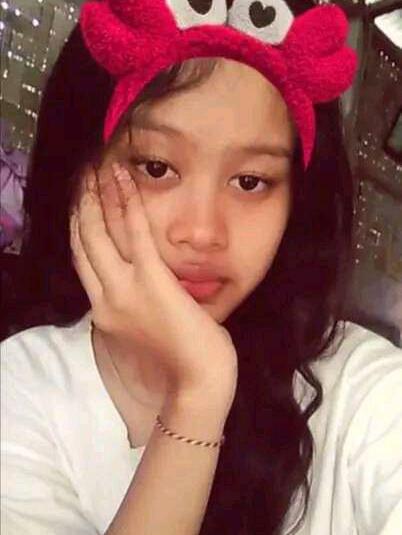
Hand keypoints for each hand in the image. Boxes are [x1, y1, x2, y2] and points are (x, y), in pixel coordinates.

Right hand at [69, 160, 237, 408]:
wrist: (198, 379)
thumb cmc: (180, 356)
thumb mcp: (145, 327)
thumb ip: (133, 301)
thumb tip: (138, 275)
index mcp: (104, 310)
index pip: (82, 260)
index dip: (78, 226)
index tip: (81, 202)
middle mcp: (106, 297)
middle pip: (84, 241)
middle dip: (82, 204)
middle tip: (85, 175)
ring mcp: (125, 289)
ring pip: (101, 232)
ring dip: (99, 195)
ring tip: (99, 169)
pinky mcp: (152, 280)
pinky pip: (135, 233)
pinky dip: (127, 202)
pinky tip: (124, 178)